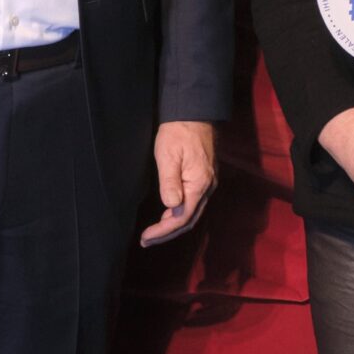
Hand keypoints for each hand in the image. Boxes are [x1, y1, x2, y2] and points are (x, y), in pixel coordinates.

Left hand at [139, 120, 217, 245]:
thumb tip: (171, 207)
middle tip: (146, 240)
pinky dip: (179, 213)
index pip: (182, 217)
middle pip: (190, 219)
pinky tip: (167, 214)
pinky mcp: (204, 177)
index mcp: (199, 184)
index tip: (145, 237)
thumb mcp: (168, 156)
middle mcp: (207, 187)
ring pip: (193, 212)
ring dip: (173, 224)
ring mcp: (207, 182)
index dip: (163, 231)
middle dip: (168, 233)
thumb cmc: (178, 132)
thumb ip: (170, 182)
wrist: (193, 113)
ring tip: (154, 231)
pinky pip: (193, 203)